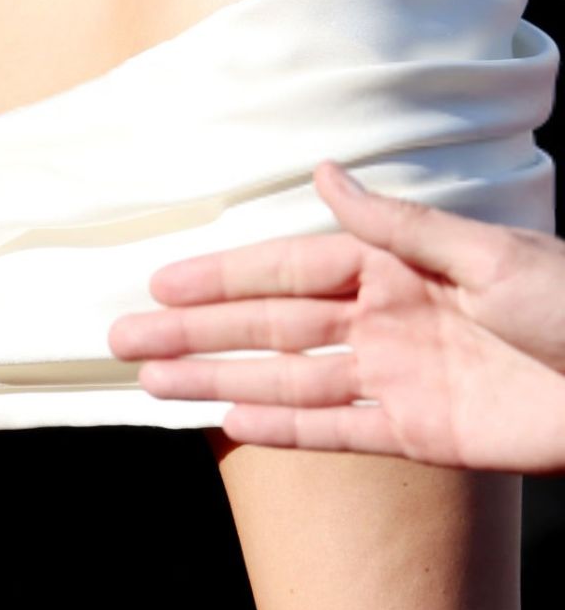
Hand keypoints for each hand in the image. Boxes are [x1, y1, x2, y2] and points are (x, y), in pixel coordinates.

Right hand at [109, 162, 564, 472]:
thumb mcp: (485, 251)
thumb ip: (394, 224)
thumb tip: (321, 174)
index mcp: (395, 265)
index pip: (288, 270)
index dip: (222, 276)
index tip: (159, 278)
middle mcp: (382, 320)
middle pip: (270, 328)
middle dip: (197, 330)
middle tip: (123, 334)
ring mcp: (396, 379)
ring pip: (286, 381)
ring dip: (218, 380)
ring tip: (151, 382)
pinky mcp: (419, 435)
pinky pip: (336, 432)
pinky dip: (282, 429)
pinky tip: (228, 422)